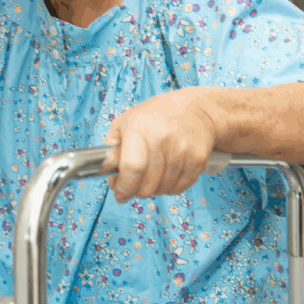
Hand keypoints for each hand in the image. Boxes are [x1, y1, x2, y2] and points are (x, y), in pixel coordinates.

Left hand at [102, 88, 220, 203]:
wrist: (195, 110)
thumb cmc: (154, 117)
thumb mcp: (125, 123)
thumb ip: (111, 149)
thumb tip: (105, 172)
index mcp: (139, 128)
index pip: (132, 167)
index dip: (124, 187)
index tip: (119, 193)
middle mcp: (162, 138)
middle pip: (147, 185)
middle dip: (137, 191)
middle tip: (134, 185)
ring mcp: (183, 150)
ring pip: (163, 189)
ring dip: (154, 189)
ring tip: (152, 175)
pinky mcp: (198, 160)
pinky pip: (180, 188)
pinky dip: (170, 187)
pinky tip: (167, 174)